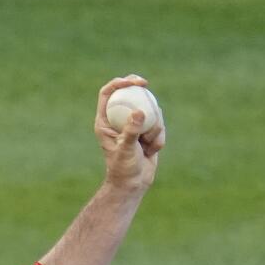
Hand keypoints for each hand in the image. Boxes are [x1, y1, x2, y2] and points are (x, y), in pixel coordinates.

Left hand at [96, 75, 166, 191]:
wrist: (134, 184)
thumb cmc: (123, 169)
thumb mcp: (126, 149)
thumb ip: (132, 131)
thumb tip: (139, 111)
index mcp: (105, 122)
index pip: (108, 94)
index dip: (119, 82)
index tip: (134, 81)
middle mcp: (118, 121)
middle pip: (129, 94)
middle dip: (139, 88)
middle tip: (146, 84)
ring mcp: (133, 126)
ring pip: (149, 112)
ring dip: (154, 127)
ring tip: (147, 145)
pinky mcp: (146, 132)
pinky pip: (159, 126)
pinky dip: (159, 138)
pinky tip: (152, 151)